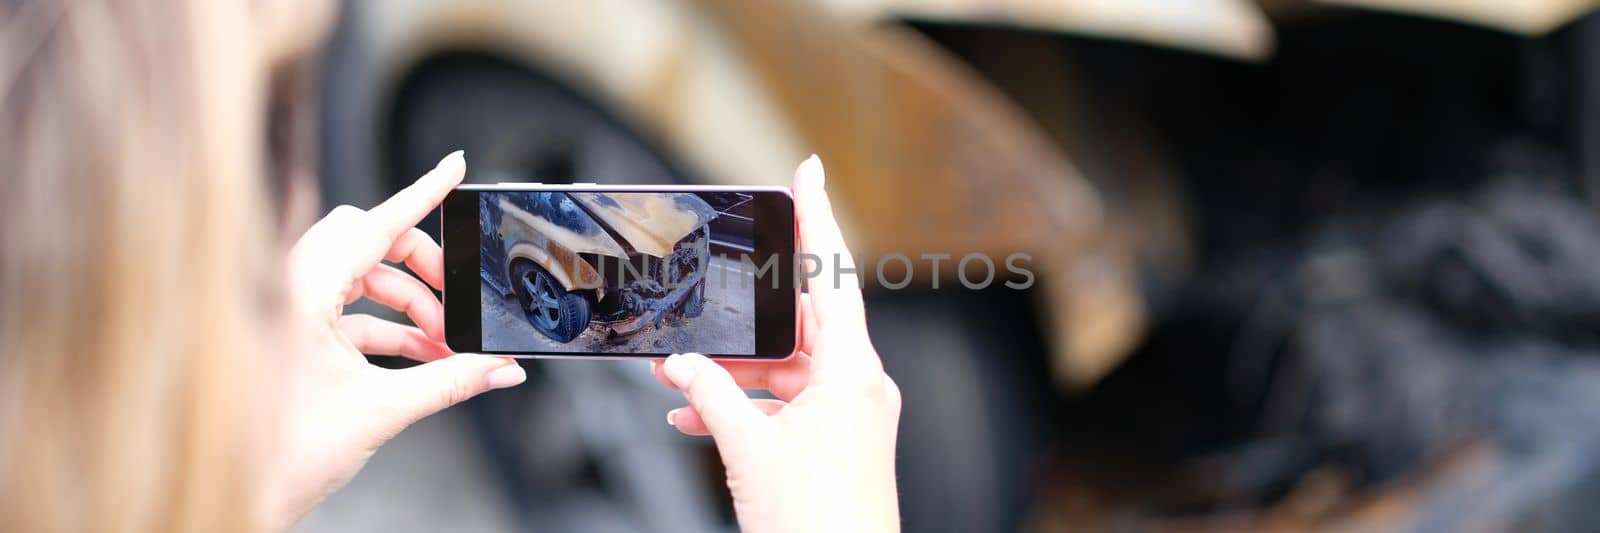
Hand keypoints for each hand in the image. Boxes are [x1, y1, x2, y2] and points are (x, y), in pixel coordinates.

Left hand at [266, 151, 525, 527]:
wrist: (238, 493)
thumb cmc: (282, 454)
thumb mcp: (382, 411)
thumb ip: (451, 381)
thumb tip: (500, 369)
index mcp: (302, 293)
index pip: (376, 223)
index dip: (422, 193)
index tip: (455, 167)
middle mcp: (286, 288)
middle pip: (369, 243)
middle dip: (422, 267)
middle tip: (457, 300)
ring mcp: (283, 306)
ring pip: (359, 276)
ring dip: (407, 302)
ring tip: (444, 341)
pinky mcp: (286, 329)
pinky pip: (345, 307)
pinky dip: (385, 324)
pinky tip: (420, 354)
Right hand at [651, 155, 901, 531]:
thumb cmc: (813, 521)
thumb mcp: (747, 446)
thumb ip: (709, 393)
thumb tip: (682, 366)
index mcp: (853, 370)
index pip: (832, 274)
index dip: (818, 217)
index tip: (808, 170)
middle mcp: (860, 384)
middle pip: (803, 321)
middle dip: (748, 313)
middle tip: (714, 290)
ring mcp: (851, 415)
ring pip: (787, 368)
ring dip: (734, 370)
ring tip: (677, 375)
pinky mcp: (837, 444)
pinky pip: (786, 407)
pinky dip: (745, 405)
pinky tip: (692, 416)